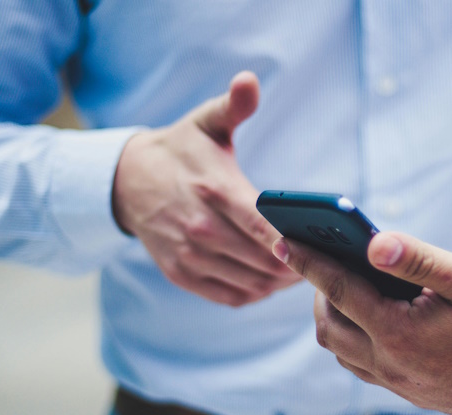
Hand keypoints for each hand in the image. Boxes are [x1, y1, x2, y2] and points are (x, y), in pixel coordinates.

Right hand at [112, 71, 300, 306]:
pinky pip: (231, 296)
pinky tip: (272, 281)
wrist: (127, 181)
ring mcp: (189, 255)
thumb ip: (233, 106)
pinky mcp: (181, 273)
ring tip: (304, 271)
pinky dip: (257, 293)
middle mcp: (200, 227)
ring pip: (251, 283)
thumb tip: (249, 81)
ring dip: (281, 283)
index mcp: (214, 189)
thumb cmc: (181, 151)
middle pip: (264, 261)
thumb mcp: (206, 122)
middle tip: (324, 260)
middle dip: (298, 264)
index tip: (321, 246)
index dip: (294, 242)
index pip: (263, 226)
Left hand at [273, 232, 451, 414]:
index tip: (282, 240)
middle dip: (317, 291)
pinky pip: (363, 366)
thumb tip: (373, 242)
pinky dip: (353, 339)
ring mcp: (400, 384)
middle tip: (322, 260)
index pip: (339, 290)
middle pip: (330, 326)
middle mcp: (392, 365)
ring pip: (342, 351)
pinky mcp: (411, 393)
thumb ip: (418, 259)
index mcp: (400, 333)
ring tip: (343, 286)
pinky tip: (370, 317)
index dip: (308, 262)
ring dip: (334, 317)